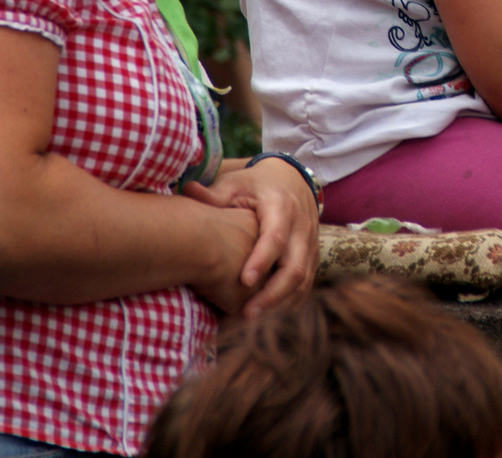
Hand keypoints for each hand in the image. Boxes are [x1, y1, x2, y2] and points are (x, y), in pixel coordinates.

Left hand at [183, 158, 318, 317]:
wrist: (291, 180)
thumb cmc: (255, 186)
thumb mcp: (236, 184)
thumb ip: (215, 194)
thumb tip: (189, 191)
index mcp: (281, 206)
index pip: (276, 236)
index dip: (262, 259)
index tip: (244, 280)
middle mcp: (301, 226)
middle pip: (296, 266)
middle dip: (273, 294)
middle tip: (247, 314)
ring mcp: (311, 244)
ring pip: (304, 281)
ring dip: (280, 304)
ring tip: (252, 320)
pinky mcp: (313, 257)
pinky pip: (306, 285)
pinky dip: (288, 303)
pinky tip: (266, 316)